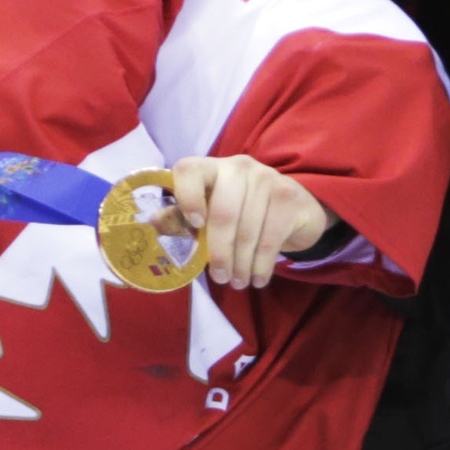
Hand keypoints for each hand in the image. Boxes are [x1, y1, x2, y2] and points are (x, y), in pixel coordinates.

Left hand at [163, 153, 335, 288]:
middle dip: (220, 252)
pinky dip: (261, 265)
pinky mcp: (288, 196)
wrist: (295, 208)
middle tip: (220, 278)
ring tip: (238, 282)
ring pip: (247, 231)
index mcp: (211, 168)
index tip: (195, 226)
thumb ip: (184, 217)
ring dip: (241, 265)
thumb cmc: (242, 211)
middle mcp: (238, 167)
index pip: (189, 170)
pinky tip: (257, 279)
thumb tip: (154, 222)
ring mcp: (266, 178)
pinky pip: (270, 238)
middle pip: (223, 212)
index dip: (187, 198)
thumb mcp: (212, 211)